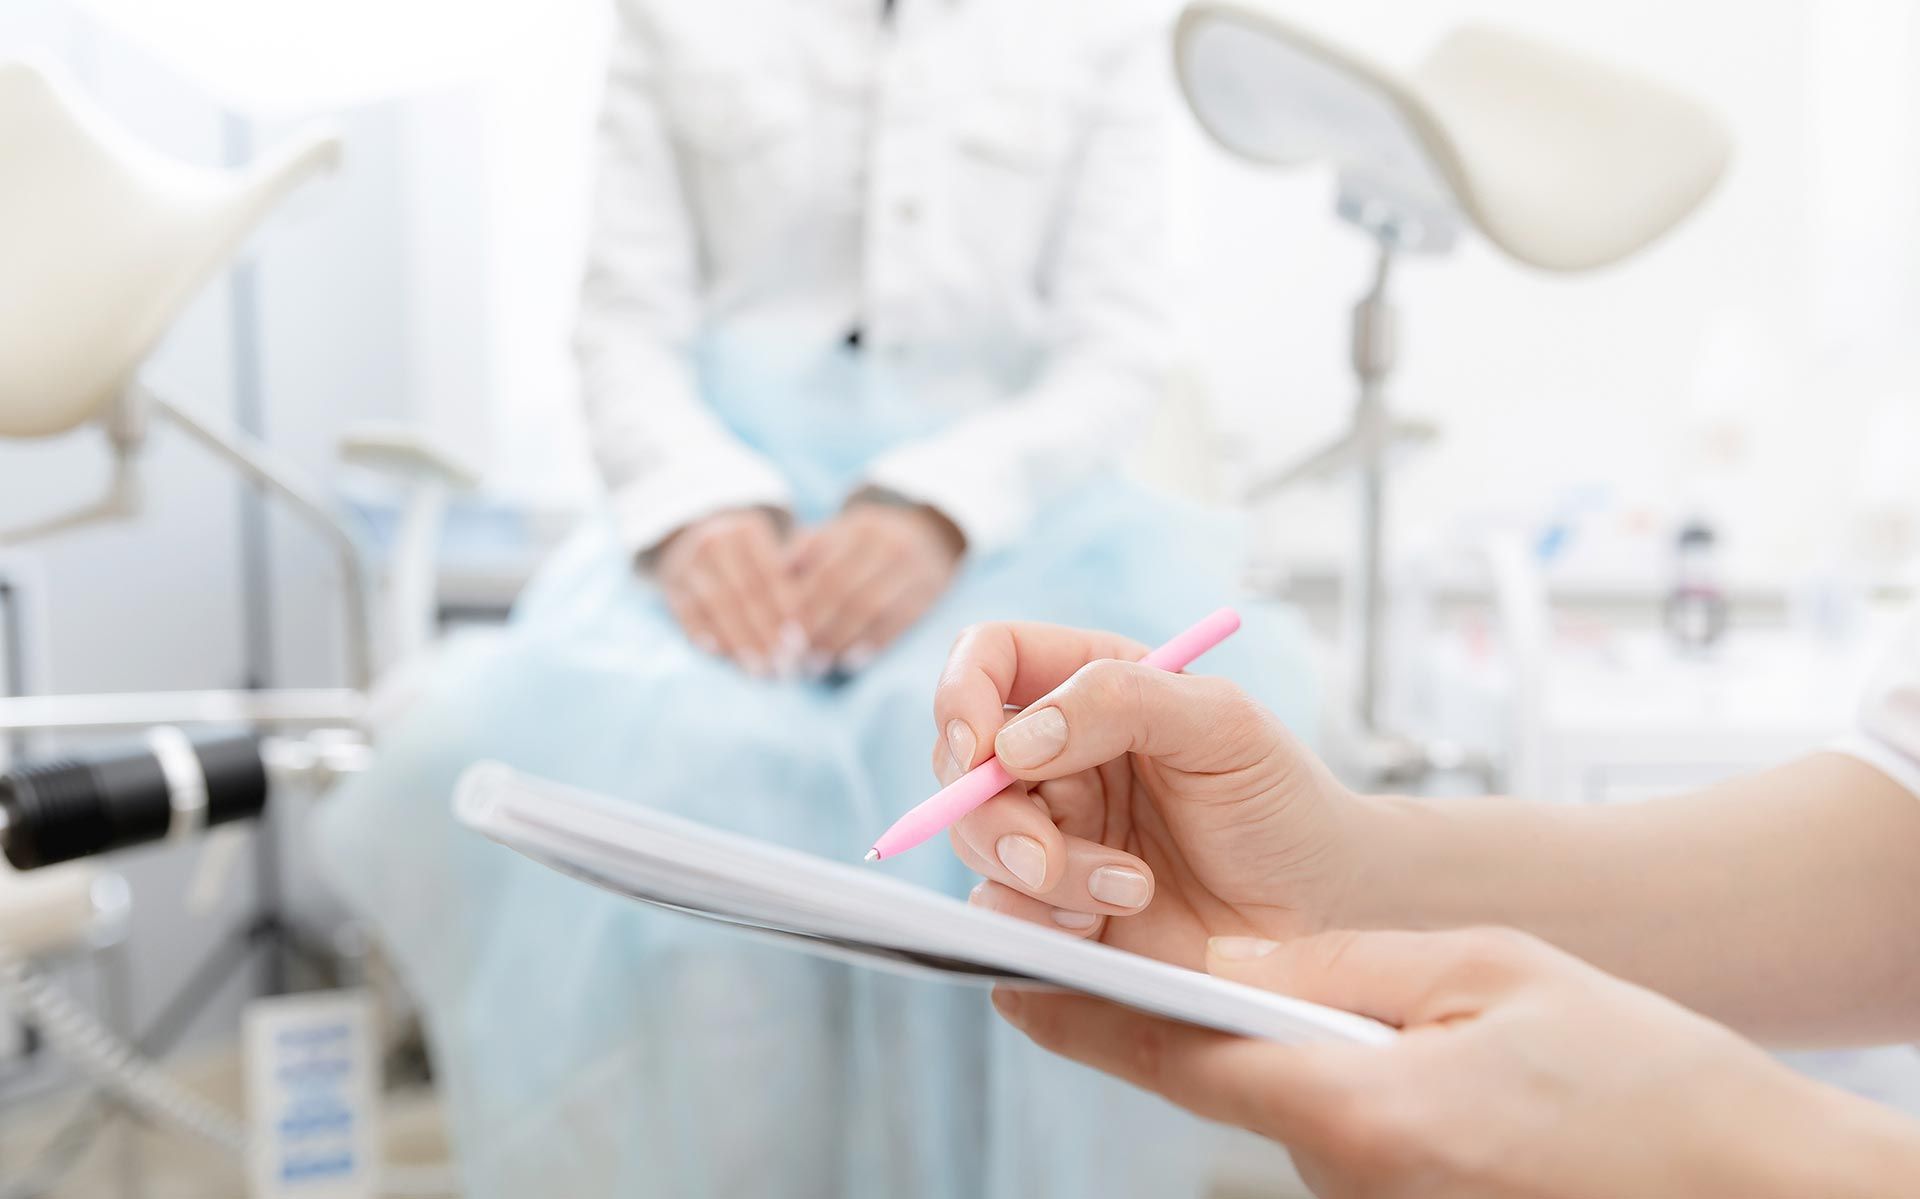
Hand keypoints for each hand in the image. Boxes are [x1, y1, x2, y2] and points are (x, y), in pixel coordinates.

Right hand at [656, 508, 800, 676]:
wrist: (694, 543)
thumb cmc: (750, 559)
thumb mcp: (771, 551)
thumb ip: (793, 575)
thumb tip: (809, 616)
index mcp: (745, 530)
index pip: (769, 575)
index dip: (785, 610)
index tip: (801, 641)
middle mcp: (714, 541)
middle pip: (744, 592)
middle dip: (766, 631)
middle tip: (784, 663)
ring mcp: (688, 562)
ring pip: (717, 604)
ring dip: (739, 640)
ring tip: (759, 668)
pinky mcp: (670, 585)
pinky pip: (687, 612)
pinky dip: (701, 633)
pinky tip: (719, 654)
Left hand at [789, 498, 963, 669]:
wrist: (931, 542)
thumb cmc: (869, 545)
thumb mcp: (841, 533)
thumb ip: (808, 547)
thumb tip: (778, 570)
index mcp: (862, 528)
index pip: (825, 571)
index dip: (803, 604)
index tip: (783, 630)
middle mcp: (891, 544)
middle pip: (846, 590)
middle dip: (818, 626)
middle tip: (797, 653)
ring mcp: (915, 569)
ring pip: (870, 609)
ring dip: (840, 639)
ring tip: (818, 662)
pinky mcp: (930, 594)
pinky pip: (898, 623)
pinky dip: (871, 644)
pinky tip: (849, 660)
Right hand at [932, 622, 1356, 963]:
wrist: (1320, 910)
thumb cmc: (1281, 801)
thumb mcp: (1222, 724)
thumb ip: (1120, 701)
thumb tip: (1014, 740)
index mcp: (1089, 686)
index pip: (987, 659)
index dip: (960, 694)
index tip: (978, 747)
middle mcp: (1055, 754)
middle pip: (958, 761)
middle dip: (988, 812)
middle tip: (1043, 853)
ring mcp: (1051, 831)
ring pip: (975, 840)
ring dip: (1040, 874)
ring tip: (1132, 890)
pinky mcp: (1054, 905)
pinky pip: (998, 911)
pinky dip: (1041, 922)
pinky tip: (1107, 925)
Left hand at [993, 927, 1919, 1197]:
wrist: (1752, 1188)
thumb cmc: (1642, 1078)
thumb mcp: (1489, 974)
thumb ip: (1342, 968)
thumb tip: (1222, 965)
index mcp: (1355, 1108)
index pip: (1175, 1059)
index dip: (1080, 1015)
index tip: (1004, 980)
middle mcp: (1343, 1173)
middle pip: (1222, 1081)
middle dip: (1193, 1017)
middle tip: (1160, 950)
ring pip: (1284, 1104)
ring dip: (1280, 1046)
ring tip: (1337, 998)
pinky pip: (1337, 1134)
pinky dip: (1332, 1080)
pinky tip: (1394, 1053)